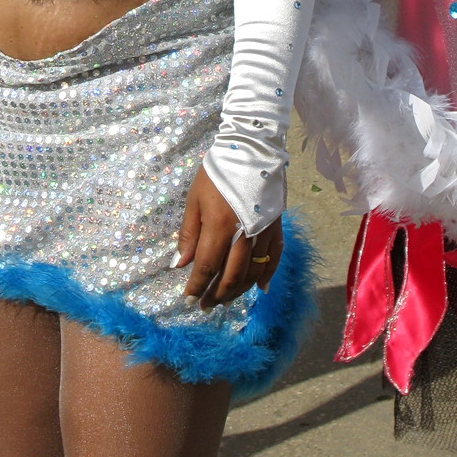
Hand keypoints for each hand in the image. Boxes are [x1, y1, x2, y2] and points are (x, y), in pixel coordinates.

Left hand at [175, 165, 282, 309]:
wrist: (250, 150)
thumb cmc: (217, 174)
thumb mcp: (195, 199)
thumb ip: (189, 233)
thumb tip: (180, 264)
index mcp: (219, 227)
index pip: (207, 267)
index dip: (197, 286)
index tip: (189, 300)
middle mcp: (243, 235)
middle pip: (231, 276)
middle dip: (216, 295)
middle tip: (206, 306)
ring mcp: (263, 233)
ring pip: (252, 273)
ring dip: (238, 291)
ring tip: (224, 299)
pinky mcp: (276, 228)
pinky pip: (273, 259)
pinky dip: (266, 276)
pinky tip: (259, 288)